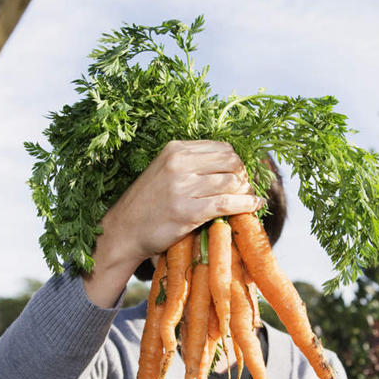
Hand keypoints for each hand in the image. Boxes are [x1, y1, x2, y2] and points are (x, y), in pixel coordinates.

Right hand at [83, 140, 262, 306]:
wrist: (124, 231)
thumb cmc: (147, 203)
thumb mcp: (164, 171)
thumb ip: (191, 164)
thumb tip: (231, 164)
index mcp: (175, 149)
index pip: (222, 147)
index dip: (236, 162)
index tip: (238, 175)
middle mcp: (179, 164)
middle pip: (231, 162)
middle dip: (243, 175)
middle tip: (244, 188)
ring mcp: (183, 188)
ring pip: (232, 182)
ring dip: (246, 191)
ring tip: (247, 199)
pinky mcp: (188, 212)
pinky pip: (228, 204)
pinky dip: (246, 205)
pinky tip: (254, 207)